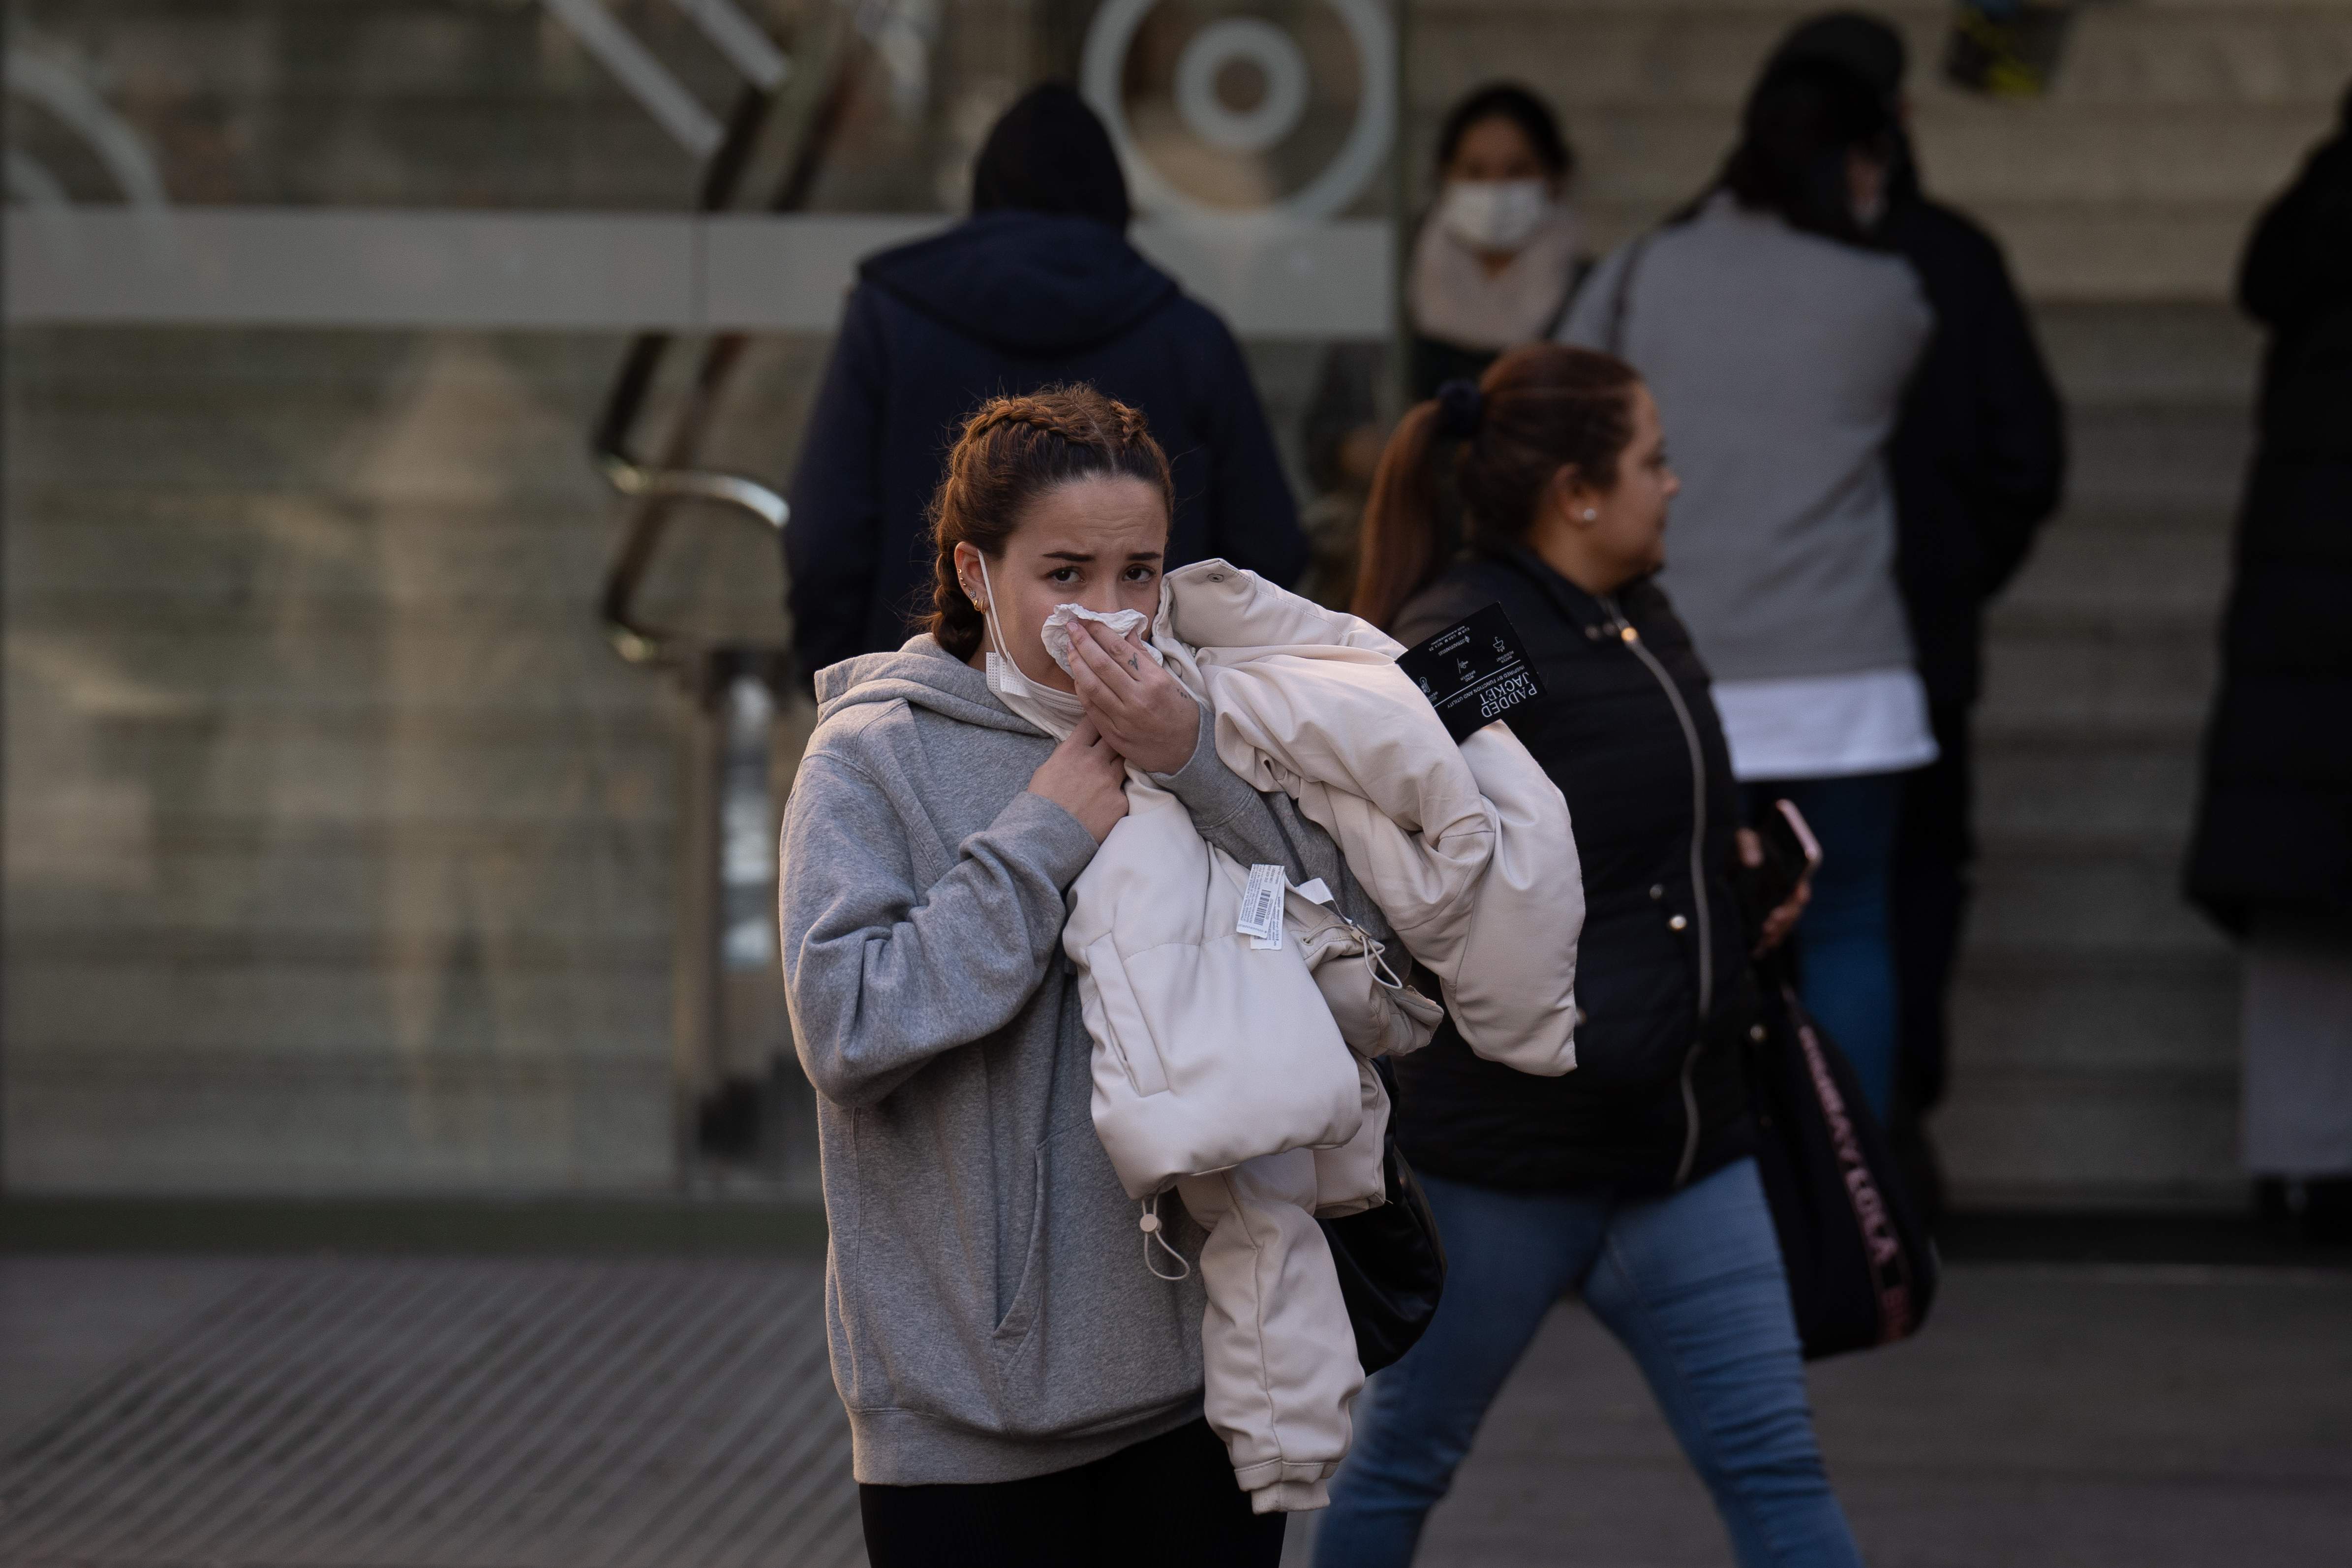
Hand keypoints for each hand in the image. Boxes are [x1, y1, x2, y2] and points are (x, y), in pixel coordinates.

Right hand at [1029, 717, 1128, 842]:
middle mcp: (1094, 762)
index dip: (1098, 720)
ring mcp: (1110, 782)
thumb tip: (1079, 748)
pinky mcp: (1120, 801)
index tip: (1101, 722)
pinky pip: (1124, 790)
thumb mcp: (1047, 770)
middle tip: (1112, 745)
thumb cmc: (1041, 805)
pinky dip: (1117, 793)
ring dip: (1118, 765)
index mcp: (1073, 751)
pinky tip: (1106, 801)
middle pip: (1114, 739)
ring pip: (1124, 762)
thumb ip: (1067, 755)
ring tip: (1109, 773)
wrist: (1047, 838)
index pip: (1093, 722)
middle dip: (1114, 740)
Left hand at [1068, 618, 1199, 775]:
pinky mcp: (1113, 734)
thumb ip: (1145, 658)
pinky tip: (1076, 677)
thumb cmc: (1180, 713)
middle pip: (1101, 664)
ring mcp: (1123, 718)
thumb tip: (1126, 633)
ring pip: (1091, 686)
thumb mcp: (1171, 681)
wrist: (1185, 752)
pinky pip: (1090, 708)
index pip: (1119, 650)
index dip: (1100, 632)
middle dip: (1083, 642)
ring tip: (1069, 648)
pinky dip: (1081, 689)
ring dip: (1077, 664)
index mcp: (1154, 681)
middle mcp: (1137, 698)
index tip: (1087, 620)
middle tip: (1071, 627)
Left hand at [1739, 827, 1811, 956]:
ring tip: (1765, 938)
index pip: (1801, 884)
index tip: (1798, 897)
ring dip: (1778, 932)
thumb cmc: (1744, 844)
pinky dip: (1769, 940)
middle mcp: (1789, 892)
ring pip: (1786, 923)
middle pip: (1794, 908)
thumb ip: (1748, 845)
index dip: (1801, 892)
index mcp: (1791, 871)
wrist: (1733, 856)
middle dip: (1786, 916)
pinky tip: (1759, 948)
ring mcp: (1780, 905)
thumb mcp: (1744, 838)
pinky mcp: (1768, 916)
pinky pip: (1774, 931)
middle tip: (1772, 922)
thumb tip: (1752, 862)